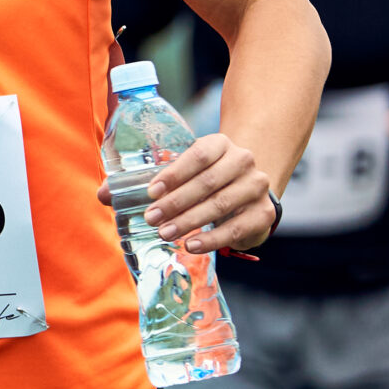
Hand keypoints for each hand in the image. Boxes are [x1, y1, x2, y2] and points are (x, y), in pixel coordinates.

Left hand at [143, 133, 277, 253]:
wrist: (247, 192)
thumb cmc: (209, 178)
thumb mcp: (191, 170)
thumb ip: (167, 179)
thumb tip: (124, 197)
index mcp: (221, 144)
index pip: (198, 155)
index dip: (174, 174)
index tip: (151, 192)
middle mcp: (243, 161)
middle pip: (207, 182)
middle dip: (175, 202)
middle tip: (152, 218)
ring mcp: (257, 186)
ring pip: (220, 205)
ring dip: (189, 221)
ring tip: (165, 233)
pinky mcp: (264, 213)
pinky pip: (235, 229)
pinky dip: (211, 239)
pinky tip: (191, 245)